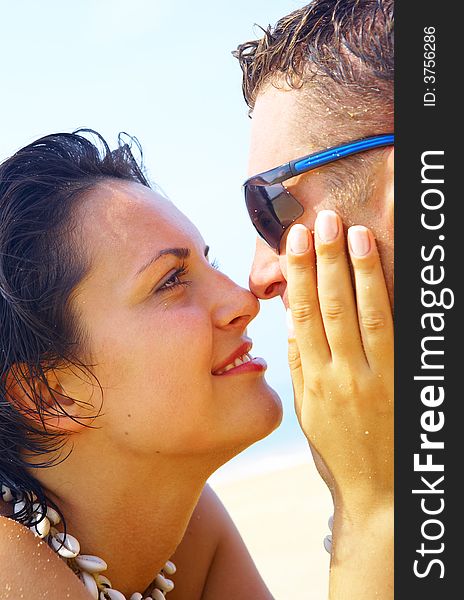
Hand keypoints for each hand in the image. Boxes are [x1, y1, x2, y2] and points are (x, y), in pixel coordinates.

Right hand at [285, 210, 392, 511]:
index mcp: (314, 380)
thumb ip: (299, 365)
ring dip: (359, 271)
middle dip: (325, 260)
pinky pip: (395, 333)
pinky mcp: (402, 381)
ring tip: (353, 233)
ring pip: (365, 314)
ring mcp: (376, 377)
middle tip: (321, 221)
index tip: (294, 243)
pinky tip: (384, 270)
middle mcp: (343, 374)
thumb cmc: (338, 450)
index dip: (298, 275)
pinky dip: (387, 298)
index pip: (302, 315)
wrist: (378, 494)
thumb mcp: (307, 411)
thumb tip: (292, 322)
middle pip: (331, 307)